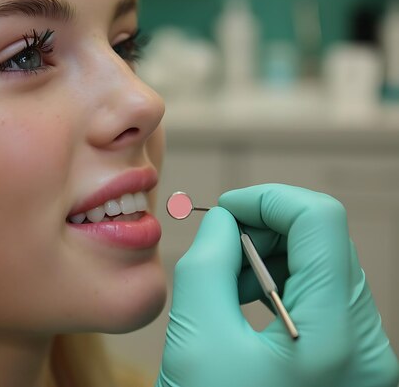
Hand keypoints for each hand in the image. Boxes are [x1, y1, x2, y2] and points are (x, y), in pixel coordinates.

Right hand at [156, 184, 398, 386]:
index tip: (226, 209)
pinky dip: (278, 284)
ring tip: (223, 282)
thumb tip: (223, 223)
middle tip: (216, 249)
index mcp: (334, 338)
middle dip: (263, 231)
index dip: (268, 199)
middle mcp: (366, 346)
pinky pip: (319, 296)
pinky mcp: (348, 363)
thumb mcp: (196, 337)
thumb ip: (206, 262)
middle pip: (324, 241)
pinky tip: (242, 303)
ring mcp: (362, 357)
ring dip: (268, 257)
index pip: (320, 220)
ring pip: (322, 266)